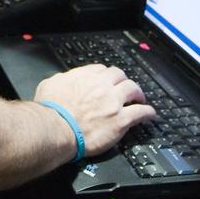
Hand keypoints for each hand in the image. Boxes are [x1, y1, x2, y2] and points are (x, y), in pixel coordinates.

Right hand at [34, 64, 155, 157]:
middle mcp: (102, 85)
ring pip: (133, 90)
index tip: (107, 82)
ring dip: (138, 93)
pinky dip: (148, 112)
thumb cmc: (49, 111)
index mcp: (85, 76)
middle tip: (125, 88)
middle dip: (123, 81)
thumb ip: (61, 79)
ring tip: (139, 99)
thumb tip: (63, 79)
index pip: (102, 70)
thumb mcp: (49, 85)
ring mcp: (113, 102)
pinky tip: (150, 114)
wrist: (55, 128)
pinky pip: (141, 112)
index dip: (106, 76)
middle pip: (120, 76)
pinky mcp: (120, 120)